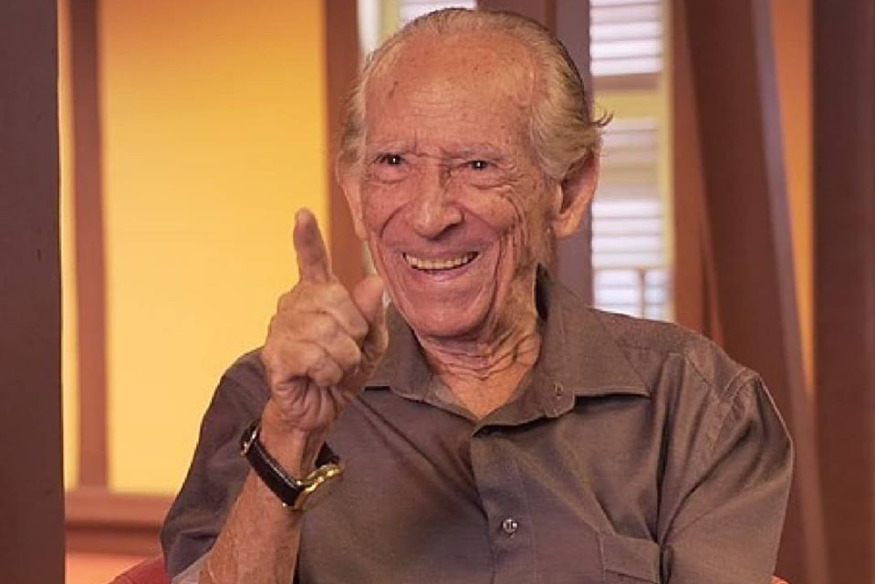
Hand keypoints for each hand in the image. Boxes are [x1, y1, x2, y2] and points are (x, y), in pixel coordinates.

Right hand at [259, 209, 386, 440]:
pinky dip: (329, 372)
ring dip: (344, 358)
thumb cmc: (344, 370)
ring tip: (334, 367)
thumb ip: (373, 314)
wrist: (321, 409)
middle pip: (337, 302)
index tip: (303, 214)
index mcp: (317, 294)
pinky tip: (320, 377)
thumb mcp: (371, 342)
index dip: (308, 238)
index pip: (312, 260)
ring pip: (328, 333)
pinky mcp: (274, 355)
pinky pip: (315, 357)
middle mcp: (293, 303)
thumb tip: (374, 283)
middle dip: (354, 333)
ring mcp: (279, 328)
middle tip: (348, 352)